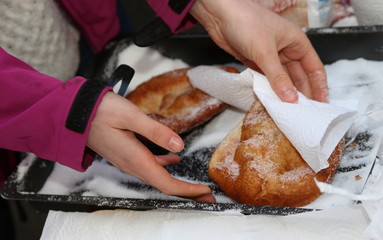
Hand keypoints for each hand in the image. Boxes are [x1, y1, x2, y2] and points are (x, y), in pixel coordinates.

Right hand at [87, 92, 214, 201]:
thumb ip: (156, 131)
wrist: (75, 113)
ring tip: (195, 185)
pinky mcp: (126, 154)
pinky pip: (149, 166)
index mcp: (135, 159)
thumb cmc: (100, 112)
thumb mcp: (131, 116)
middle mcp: (132, 165)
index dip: (187, 190)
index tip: (204, 192)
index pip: (166, 183)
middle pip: (164, 185)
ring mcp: (128, 161)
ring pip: (158, 177)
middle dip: (187, 192)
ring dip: (178, 183)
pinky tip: (173, 159)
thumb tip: (179, 146)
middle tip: (207, 196)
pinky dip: (164, 166)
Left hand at [190, 0, 328, 102]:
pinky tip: (272, 102)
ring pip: (282, 80)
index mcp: (296, 42)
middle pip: (299, 77)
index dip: (320, 86)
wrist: (219, 15)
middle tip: (304, 114)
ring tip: (289, 112)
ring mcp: (270, 57)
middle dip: (302, 94)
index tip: (321, 104)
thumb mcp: (265, 51)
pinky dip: (269, 90)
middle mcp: (286, 50)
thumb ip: (277, 76)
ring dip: (285, 94)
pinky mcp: (256, 62)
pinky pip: (267, 80)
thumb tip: (291, 98)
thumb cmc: (246, 22)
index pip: (314, 68)